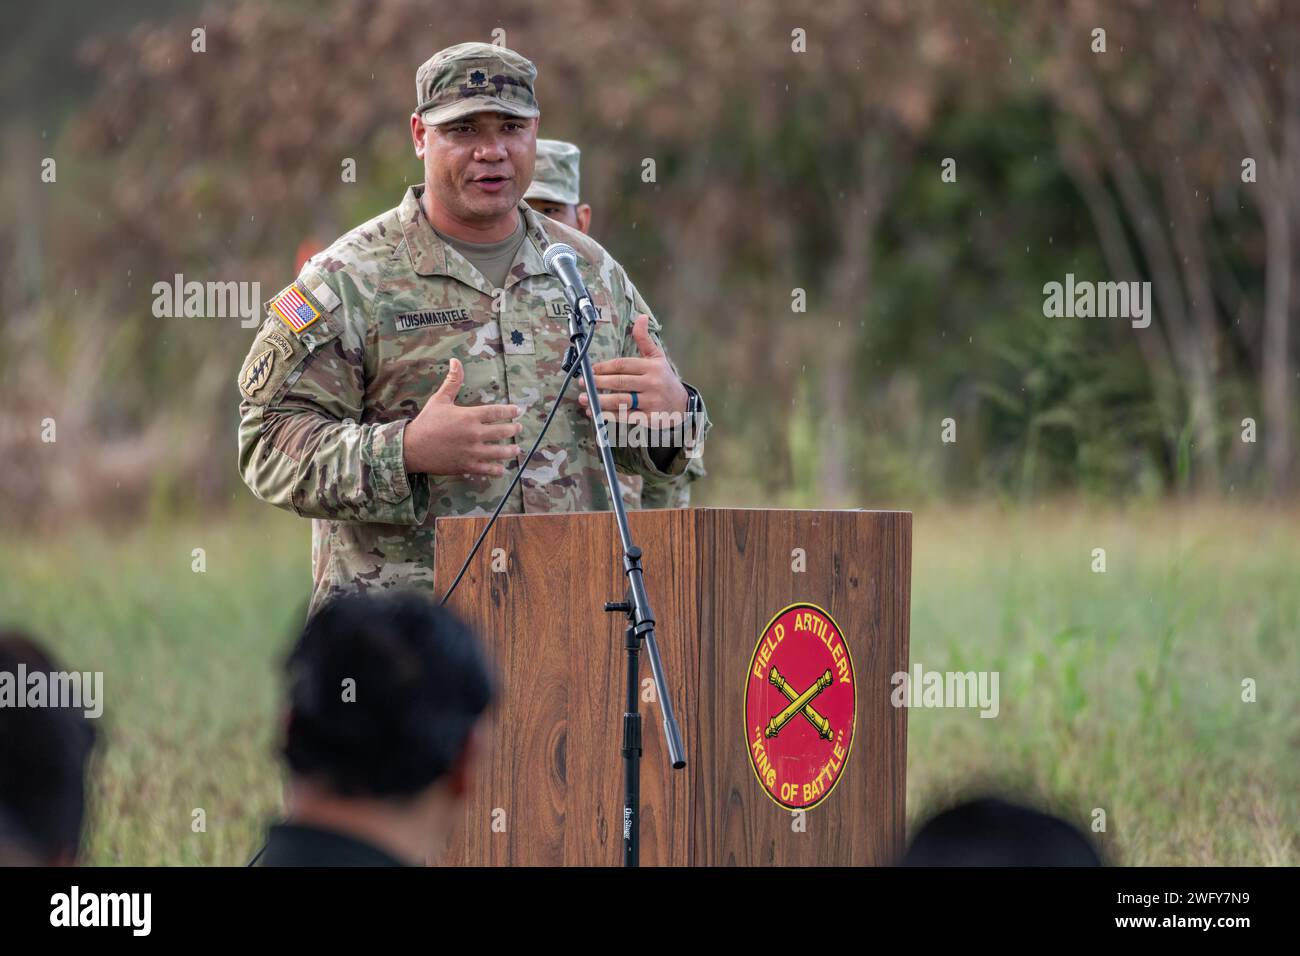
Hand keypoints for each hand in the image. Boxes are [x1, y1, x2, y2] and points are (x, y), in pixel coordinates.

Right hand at [403, 358, 522, 476]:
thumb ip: (452, 381)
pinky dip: (496, 469)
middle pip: (502, 431)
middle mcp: (474, 434)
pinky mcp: (467, 466)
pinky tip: (501, 468)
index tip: (517, 411)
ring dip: (510, 451)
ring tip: (516, 449)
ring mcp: (472, 452)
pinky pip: (487, 469)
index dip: (510, 411)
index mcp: (469, 416)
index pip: (497, 412)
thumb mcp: (440, 399)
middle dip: (514, 429)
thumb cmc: (426, 422)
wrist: (412, 448)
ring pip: (499, 452)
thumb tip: (456, 360)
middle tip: (519, 428)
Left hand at [578, 315, 687, 425]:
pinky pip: (626, 416)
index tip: (591, 370)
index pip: (624, 365)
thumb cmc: (665, 379)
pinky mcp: (649, 417)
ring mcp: (650, 401)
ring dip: (600, 400)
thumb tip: (640, 317)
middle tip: (582, 382)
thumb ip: (644, 339)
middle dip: (599, 382)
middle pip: (620, 382)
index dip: (604, 367)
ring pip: (621, 400)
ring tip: (584, 398)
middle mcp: (651, 383)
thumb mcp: (658, 357)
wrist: (683, 405)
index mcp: (651, 367)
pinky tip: (596, 412)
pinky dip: (609, 415)